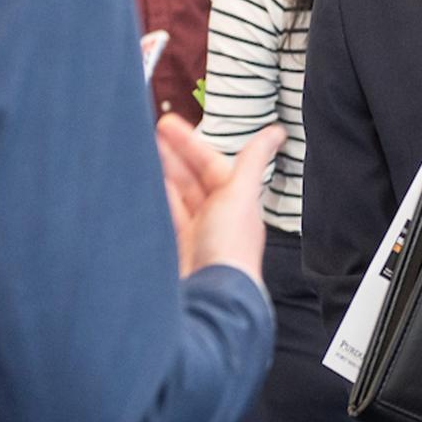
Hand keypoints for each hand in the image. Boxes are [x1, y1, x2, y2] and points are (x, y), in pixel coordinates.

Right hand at [156, 114, 283, 282]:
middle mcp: (218, 217)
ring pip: (178, 196)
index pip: (209, 163)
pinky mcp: (178, 251)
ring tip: (144, 154)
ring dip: (163, 175)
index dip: (189, 143)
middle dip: (173, 155)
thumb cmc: (229, 249)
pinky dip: (157, 201)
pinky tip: (146, 190)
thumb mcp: (239, 195)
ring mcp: (198, 235)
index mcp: (235, 201)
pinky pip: (167, 218)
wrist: (211, 297)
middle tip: (151, 133)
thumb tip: (277, 131)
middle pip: (192, 178)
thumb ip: (252, 161)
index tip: (168, 124)